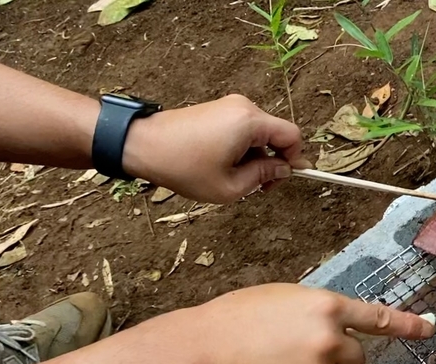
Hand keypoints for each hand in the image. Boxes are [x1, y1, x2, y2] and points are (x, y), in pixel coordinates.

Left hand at [122, 95, 310, 203]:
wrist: (141, 144)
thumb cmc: (182, 166)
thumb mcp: (230, 186)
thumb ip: (264, 177)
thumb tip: (283, 170)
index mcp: (250, 122)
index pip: (292, 136)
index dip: (295, 159)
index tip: (283, 180)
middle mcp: (243, 107)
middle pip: (276, 134)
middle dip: (273, 161)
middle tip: (257, 186)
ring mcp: (229, 106)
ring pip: (260, 133)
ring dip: (256, 157)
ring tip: (234, 176)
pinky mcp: (218, 109)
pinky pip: (244, 129)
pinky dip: (242, 148)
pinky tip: (223, 164)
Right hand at [177, 284, 433, 363]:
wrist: (203, 350)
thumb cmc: (238, 316)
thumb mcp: (285, 298)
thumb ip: (319, 312)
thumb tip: (339, 329)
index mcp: (326, 308)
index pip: (378, 318)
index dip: (408, 326)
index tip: (430, 330)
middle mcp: (329, 341)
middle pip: (357, 358)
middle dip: (339, 356)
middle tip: (302, 348)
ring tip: (275, 361)